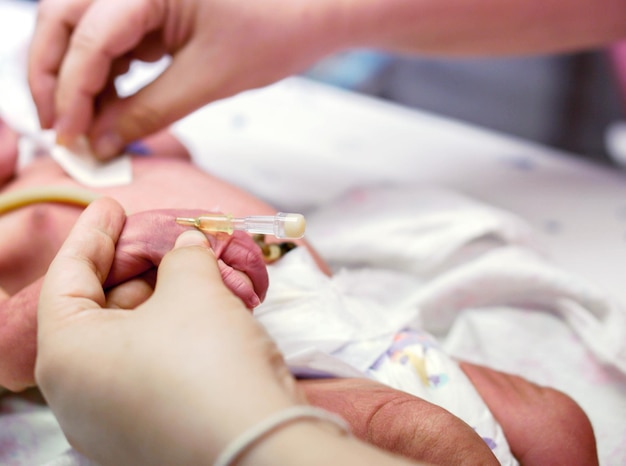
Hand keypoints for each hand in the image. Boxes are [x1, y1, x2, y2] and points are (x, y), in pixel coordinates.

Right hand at [28, 0, 341, 158]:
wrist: (310, 12)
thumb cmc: (273, 33)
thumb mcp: (207, 79)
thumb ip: (149, 111)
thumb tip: (101, 143)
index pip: (87, 39)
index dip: (70, 93)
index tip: (67, 137)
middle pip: (62, 21)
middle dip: (53, 77)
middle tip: (59, 130)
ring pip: (80, 29)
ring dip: (75, 76)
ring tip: (83, 125)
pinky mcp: (150, 5)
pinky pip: (110, 37)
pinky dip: (102, 72)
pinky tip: (107, 103)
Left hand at [36, 197, 304, 463]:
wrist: (260, 445)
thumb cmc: (208, 361)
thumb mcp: (192, 290)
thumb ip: (182, 256)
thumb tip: (186, 246)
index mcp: (68, 356)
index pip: (66, 279)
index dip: (92, 234)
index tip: (112, 205)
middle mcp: (80, 393)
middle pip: (100, 309)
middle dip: (139, 265)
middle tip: (169, 235)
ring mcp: (115, 417)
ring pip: (131, 337)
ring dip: (165, 296)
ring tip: (198, 265)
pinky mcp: (151, 427)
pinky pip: (152, 364)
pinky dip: (174, 329)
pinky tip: (206, 304)